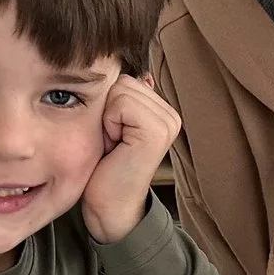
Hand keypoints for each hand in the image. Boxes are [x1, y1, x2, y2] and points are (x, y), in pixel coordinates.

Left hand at [81, 74, 179, 243]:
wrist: (109, 208)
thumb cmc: (104, 168)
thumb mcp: (110, 125)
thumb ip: (120, 98)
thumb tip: (126, 67)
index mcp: (160, 109)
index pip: (124, 78)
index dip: (106, 104)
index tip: (111, 134)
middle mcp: (169, 113)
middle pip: (122, 80)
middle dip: (106, 110)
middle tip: (112, 141)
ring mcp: (167, 121)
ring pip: (120, 89)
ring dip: (107, 118)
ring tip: (114, 144)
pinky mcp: (157, 130)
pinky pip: (121, 103)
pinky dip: (109, 124)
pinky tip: (116, 146)